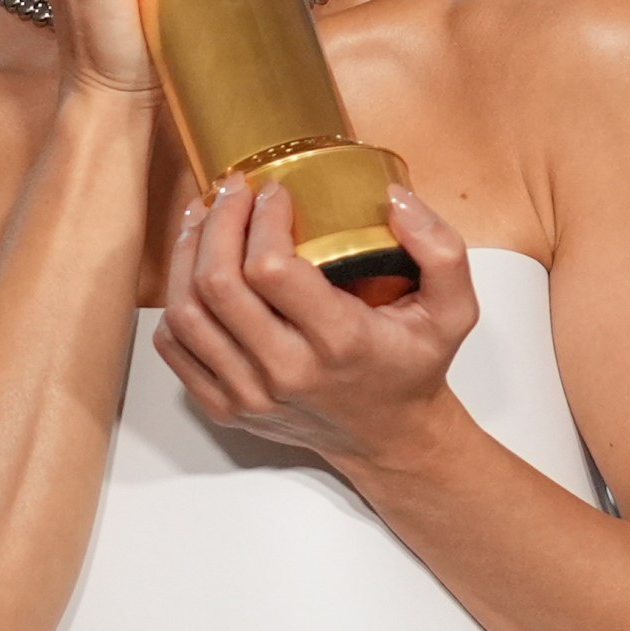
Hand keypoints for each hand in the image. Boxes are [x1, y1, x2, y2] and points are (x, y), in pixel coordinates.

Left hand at [151, 175, 480, 468]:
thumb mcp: (454, 311)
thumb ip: (441, 249)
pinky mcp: (225, 407)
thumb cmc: (413, 368)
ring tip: (203, 218)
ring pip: (186, 313)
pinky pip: (176, 348)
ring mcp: (249, 395)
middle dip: (217, 222)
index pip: (271, 269)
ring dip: (186, 254)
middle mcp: (286, 372)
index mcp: (339, 342)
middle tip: (232, 192)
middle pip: (218, 285)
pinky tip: (194, 268)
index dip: (262, 219)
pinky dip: (175, 300)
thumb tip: (395, 198)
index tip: (274, 192)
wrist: (390, 438)